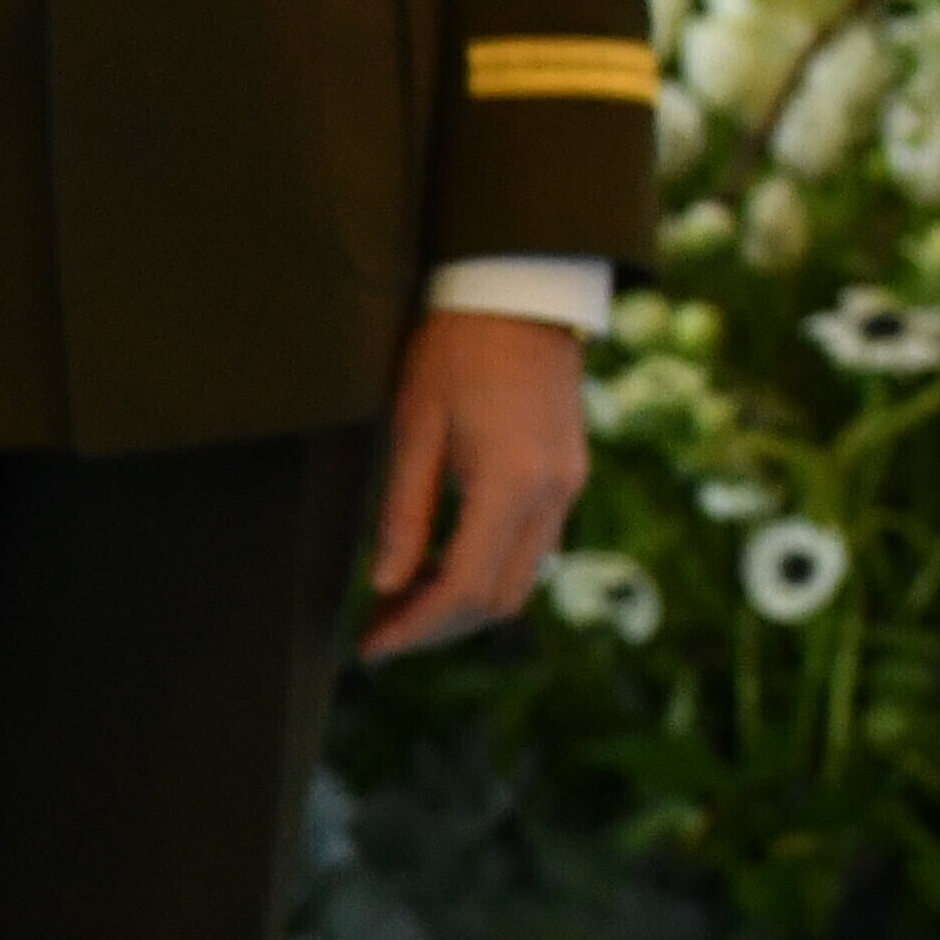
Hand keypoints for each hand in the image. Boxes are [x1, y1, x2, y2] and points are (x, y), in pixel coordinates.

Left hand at [362, 309, 588, 655]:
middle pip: (500, 599)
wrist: (522, 291)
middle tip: (381, 634)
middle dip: (438, 628)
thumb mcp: (415, 428)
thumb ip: (404, 513)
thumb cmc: (458, 349)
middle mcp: (553, 495)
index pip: (462, 588)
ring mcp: (569, 486)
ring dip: (464, 604)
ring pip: (522, 580)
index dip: (414, 627)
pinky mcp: (570, 474)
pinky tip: (443, 563)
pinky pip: (534, 548)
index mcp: (511, 485)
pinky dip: (488, 571)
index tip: (370, 647)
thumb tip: (386, 585)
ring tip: (405, 604)